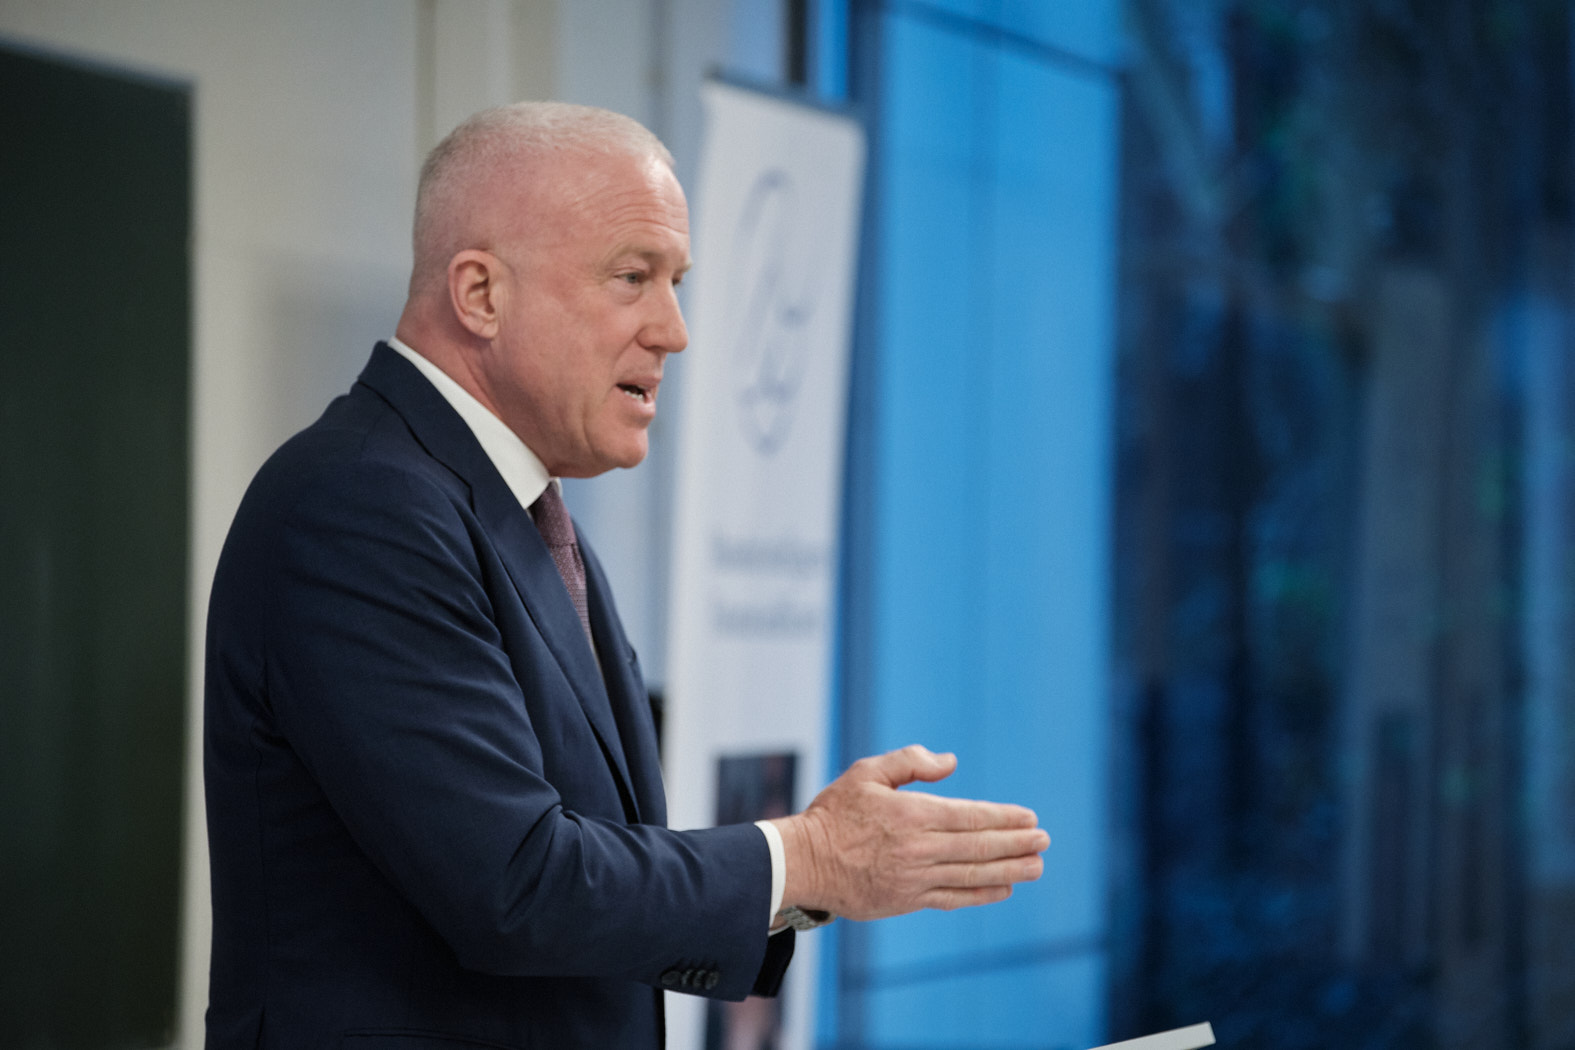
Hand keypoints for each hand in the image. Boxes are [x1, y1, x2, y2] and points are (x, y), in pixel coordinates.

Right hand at [768, 745, 1048, 921]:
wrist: (803, 862)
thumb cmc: (834, 813)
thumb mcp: (867, 772)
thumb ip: (909, 762)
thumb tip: (951, 762)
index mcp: (910, 815)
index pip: (969, 816)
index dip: (1003, 818)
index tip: (1029, 817)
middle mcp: (918, 849)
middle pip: (978, 847)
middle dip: (1016, 843)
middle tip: (1044, 840)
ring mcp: (914, 879)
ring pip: (972, 874)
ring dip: (1009, 871)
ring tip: (1037, 866)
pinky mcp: (906, 900)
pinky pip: (953, 898)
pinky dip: (981, 893)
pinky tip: (1003, 889)